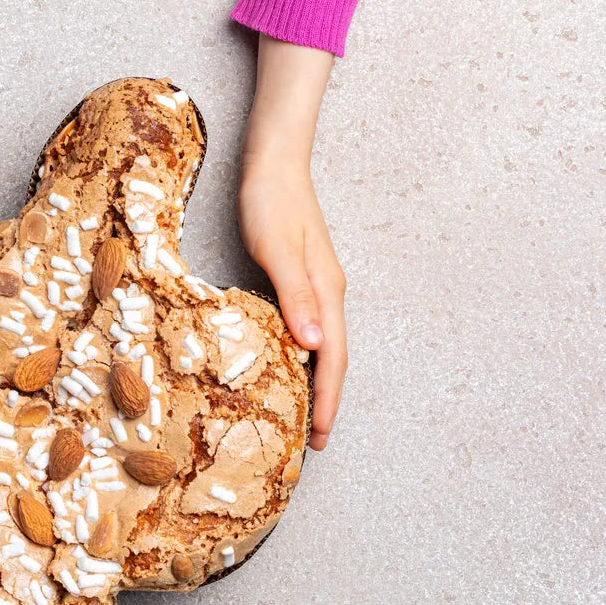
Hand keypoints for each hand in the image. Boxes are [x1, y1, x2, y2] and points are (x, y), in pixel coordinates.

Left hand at [239, 160, 345, 449]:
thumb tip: (313, 346)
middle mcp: (328, 294)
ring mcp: (317, 287)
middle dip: (327, 401)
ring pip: (323, 346)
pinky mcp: (302, 280)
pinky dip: (303, 358)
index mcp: (327, 292)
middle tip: (314, 440)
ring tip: (303, 415)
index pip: (333, 359)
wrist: (274, 163)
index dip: (327, 400)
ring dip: (317, 382)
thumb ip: (295, 296)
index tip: (320, 435)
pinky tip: (288, 366)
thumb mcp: (277, 250)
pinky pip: (309, 330)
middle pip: (333, 359)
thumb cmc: (271, 202)